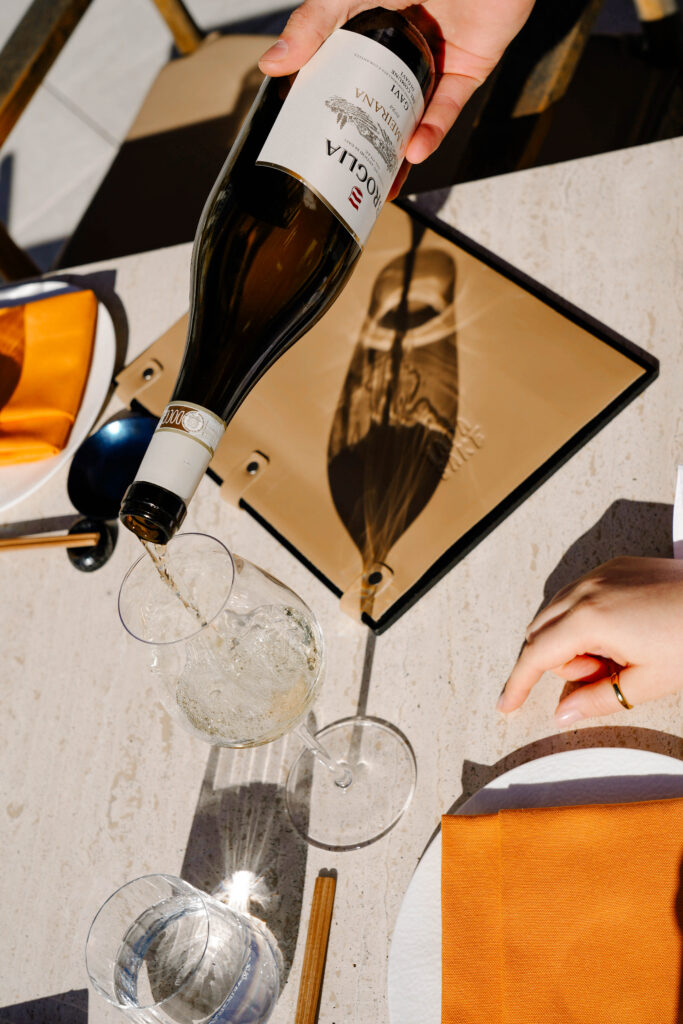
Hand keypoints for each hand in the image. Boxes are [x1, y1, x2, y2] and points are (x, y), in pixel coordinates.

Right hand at [258, 0, 534, 166]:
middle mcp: (402, 47)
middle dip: (363, 143)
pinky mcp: (469, 69)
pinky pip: (447, 108)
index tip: (311, 140)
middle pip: (379, 106)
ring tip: (379, 183)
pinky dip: (432, 132)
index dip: (328, 108)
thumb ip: (313, 24)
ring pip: (413, 117)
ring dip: (398, 153)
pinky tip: (414, 151)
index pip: (344, 76)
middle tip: (344, 175)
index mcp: (371, 27)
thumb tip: (271, 64)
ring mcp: (434, 60)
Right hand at [498, 557, 682, 725]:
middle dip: (559, 662)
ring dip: (571, 640)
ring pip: (557, 611)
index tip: (507, 705)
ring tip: (618, 655)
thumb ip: (596, 700)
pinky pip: (579, 593)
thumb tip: (563, 714)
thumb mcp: (647, 682)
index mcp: (589, 619)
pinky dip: (584, 618)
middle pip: (541, 632)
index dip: (518, 685)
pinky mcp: (617, 565)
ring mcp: (601, 573)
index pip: (536, 656)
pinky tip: (622, 633)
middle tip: (602, 676)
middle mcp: (586, 589)